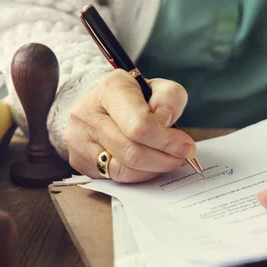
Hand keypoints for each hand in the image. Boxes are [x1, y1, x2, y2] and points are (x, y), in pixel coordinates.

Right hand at [64, 69, 194, 181]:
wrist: (100, 104)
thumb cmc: (134, 97)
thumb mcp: (157, 88)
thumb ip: (169, 100)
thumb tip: (166, 124)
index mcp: (110, 90)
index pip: (139, 125)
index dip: (167, 141)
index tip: (187, 146)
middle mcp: (87, 114)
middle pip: (132, 152)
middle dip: (164, 159)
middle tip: (183, 158)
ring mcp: (79, 140)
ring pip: (124, 170)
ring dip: (154, 169)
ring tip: (168, 160)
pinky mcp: (79, 160)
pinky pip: (115, 178)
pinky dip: (139, 175)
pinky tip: (150, 166)